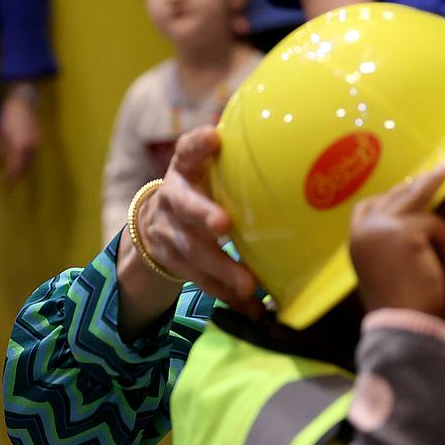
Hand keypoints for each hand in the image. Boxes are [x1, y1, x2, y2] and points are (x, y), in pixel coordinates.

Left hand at [0, 89, 40, 181]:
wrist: (24, 103)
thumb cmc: (10, 116)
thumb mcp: (1, 133)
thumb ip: (1, 148)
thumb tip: (1, 160)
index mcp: (20, 145)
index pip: (16, 167)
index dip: (11, 178)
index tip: (7, 186)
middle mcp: (31, 147)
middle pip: (25, 166)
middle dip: (18, 175)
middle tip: (10, 183)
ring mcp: (36, 143)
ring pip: (30, 161)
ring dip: (23, 169)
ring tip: (15, 175)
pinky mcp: (39, 140)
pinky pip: (32, 154)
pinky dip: (27, 161)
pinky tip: (21, 162)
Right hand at [137, 125, 261, 315]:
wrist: (155, 224)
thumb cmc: (201, 190)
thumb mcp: (207, 168)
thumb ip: (233, 159)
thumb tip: (289, 142)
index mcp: (184, 171)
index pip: (187, 151)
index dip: (198, 145)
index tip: (213, 137)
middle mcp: (171, 200)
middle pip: (186, 208)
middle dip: (203, 215)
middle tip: (223, 226)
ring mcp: (168, 234)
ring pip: (192, 253)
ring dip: (221, 269)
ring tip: (248, 284)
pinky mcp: (175, 264)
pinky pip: (201, 282)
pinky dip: (226, 295)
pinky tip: (250, 307)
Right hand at [349, 164, 444, 313]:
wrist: (400, 322)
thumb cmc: (395, 302)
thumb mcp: (382, 267)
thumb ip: (386, 243)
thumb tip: (410, 220)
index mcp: (356, 241)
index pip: (365, 207)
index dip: (388, 194)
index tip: (406, 186)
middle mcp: (365, 230)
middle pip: (393, 196)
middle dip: (416, 182)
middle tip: (437, 169)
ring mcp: (385, 228)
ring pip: (414, 198)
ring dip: (431, 184)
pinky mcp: (407, 233)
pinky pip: (434, 223)